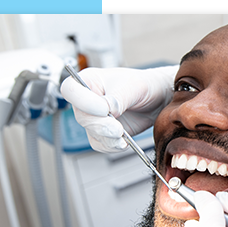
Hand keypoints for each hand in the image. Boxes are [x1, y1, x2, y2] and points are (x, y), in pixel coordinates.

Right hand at [60, 65, 177, 152]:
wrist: (157, 99)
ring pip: (92, 133)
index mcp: (89, 81)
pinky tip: (124, 141)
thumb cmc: (143, 85)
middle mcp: (87, 100)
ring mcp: (94, 118)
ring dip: (109, 138)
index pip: (70, 90)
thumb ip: (116, 99)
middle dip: (101, 125)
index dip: (83, 102)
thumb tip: (105, 111)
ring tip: (123, 134)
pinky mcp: (103, 133)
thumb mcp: (132, 87)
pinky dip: (113, 146)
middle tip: (118, 128)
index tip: (104, 108)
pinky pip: (101, 144)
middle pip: (81, 117)